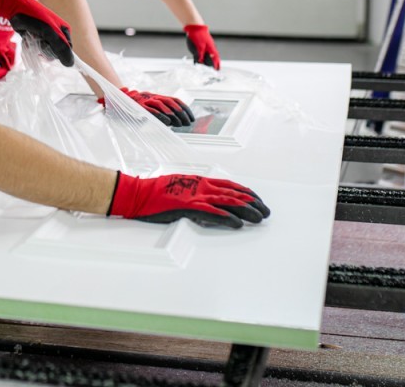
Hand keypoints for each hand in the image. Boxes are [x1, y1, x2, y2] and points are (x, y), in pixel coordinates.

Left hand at [0, 0, 72, 66]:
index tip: (48, 49)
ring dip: (38, 49)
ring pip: (45, 52)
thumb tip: (70, 64)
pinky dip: (31, 47)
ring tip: (32, 39)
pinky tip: (27, 40)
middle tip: (39, 42)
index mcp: (64, 31)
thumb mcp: (50, 32)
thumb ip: (61, 47)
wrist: (15, 8)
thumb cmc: (33, 17)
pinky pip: (36, 49)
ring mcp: (46, 36)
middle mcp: (57, 33)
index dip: (58, 53)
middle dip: (46, 51)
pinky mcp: (36, 37)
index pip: (67, 50)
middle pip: (56, 52)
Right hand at [99, 88, 194, 126]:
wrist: (114, 99)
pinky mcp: (138, 106)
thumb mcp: (147, 107)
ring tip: (180, 124)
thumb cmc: (131, 106)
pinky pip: (151, 110)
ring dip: (173, 115)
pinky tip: (167, 122)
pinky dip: (160, 116)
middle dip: (182, 113)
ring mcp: (145, 101)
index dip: (184, 108)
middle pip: (171, 103)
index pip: (174, 100)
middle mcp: (152, 97)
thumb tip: (172, 122)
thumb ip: (157, 112)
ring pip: (163, 105)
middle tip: (188, 122)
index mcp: (156, 97)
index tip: (191, 117)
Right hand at [107, 172, 269, 228]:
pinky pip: (212, 213)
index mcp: (200, 180)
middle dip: (253, 203)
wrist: (139, 193)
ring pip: (228, 202)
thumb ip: (195, 193)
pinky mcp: (188, 207)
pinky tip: (238, 224)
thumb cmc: (156, 192)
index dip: (247, 193)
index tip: (258, 200)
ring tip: (259, 218)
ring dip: (246, 210)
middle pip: (234, 193)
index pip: (230, 185)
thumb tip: (208, 201)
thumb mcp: (180, 188)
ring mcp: (195, 196)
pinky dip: (227, 218)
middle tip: (266, 211)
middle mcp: (201, 186)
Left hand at [184, 24, 219, 69]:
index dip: (217, 64)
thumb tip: (200, 62)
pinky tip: (202, 57)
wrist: (195, 26)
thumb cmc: (197, 35)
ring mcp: (207, 45)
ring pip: (210, 54)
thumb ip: (199, 55)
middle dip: (215, 63)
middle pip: (214, 56)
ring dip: (210, 59)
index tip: (218, 70)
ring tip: (209, 65)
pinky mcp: (203, 43)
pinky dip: (205, 55)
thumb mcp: (198, 46)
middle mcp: (210, 47)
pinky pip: (206, 51)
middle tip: (216, 69)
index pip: (215, 58)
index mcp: (211, 48)